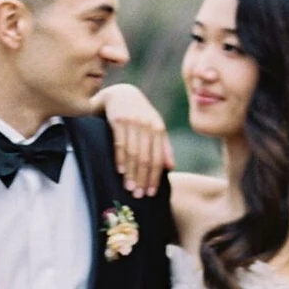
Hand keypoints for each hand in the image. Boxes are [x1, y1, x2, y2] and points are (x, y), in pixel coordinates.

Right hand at [94, 82, 174, 197]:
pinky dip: (120, 159)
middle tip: (139, 195)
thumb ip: (164, 145)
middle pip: (146, 158)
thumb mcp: (155, 126)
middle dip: (142, 178)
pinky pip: (120, 143)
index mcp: (159, 128)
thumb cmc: (140, 114)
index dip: (155, 177)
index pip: (158, 158)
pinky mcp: (118, 120)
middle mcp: (147, 125)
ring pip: (133, 153)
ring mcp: (132, 122)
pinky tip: (120, 172)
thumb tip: (171, 167)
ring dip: (131, 173)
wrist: (121, 94)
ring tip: (129, 188)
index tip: (151, 193)